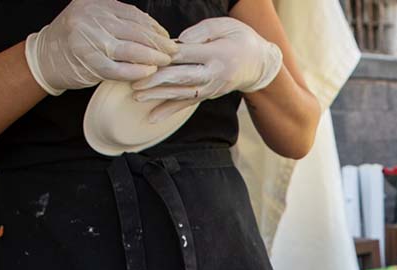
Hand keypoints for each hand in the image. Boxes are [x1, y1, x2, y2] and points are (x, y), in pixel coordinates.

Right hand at [25, 0, 176, 94]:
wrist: (46, 57)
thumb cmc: (77, 39)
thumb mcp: (94, 19)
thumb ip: (119, 21)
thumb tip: (156, 32)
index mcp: (96, 3)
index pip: (134, 15)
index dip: (155, 28)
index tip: (167, 37)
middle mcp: (91, 18)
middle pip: (136, 31)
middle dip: (159, 43)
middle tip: (173, 51)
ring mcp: (89, 39)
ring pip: (131, 49)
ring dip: (153, 57)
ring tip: (165, 61)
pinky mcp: (88, 62)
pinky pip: (119, 69)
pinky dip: (137, 71)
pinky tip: (149, 72)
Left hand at [130, 17, 282, 122]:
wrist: (261, 64)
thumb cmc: (241, 39)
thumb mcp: (226, 26)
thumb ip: (202, 31)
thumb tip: (178, 40)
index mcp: (219, 54)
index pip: (187, 54)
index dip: (165, 54)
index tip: (145, 54)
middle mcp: (215, 74)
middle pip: (182, 77)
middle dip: (157, 80)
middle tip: (135, 82)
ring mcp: (212, 88)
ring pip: (182, 93)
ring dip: (159, 96)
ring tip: (137, 96)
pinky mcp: (209, 95)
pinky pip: (187, 104)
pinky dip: (169, 111)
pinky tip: (152, 118)